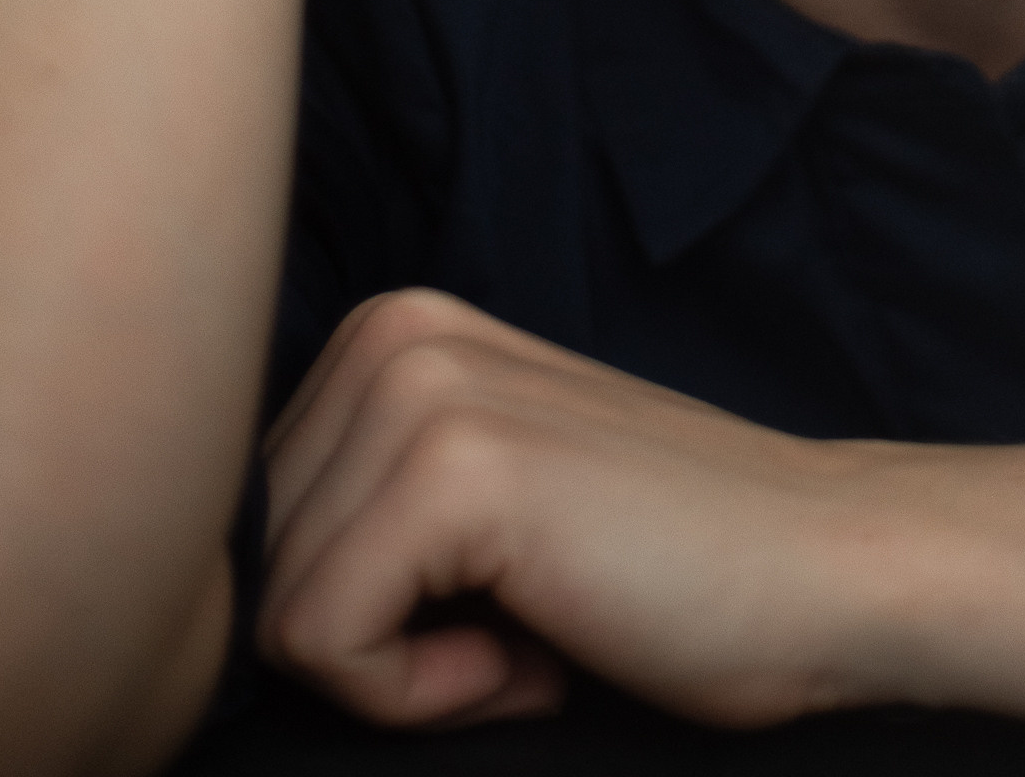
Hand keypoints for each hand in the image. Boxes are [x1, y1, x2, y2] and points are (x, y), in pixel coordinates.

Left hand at [258, 292, 879, 732]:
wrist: (820, 574)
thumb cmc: (661, 569)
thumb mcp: (475, 508)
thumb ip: (354, 505)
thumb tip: (204, 595)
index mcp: (390, 332)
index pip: (249, 531)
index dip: (356, 612)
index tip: (487, 594)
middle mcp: (392, 332)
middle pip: (254, 572)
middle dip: (375, 638)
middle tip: (528, 608)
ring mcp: (421, 388)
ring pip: (280, 618)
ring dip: (407, 668)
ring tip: (543, 612)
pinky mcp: (453, 469)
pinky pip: (328, 646)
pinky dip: (428, 693)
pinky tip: (541, 638)